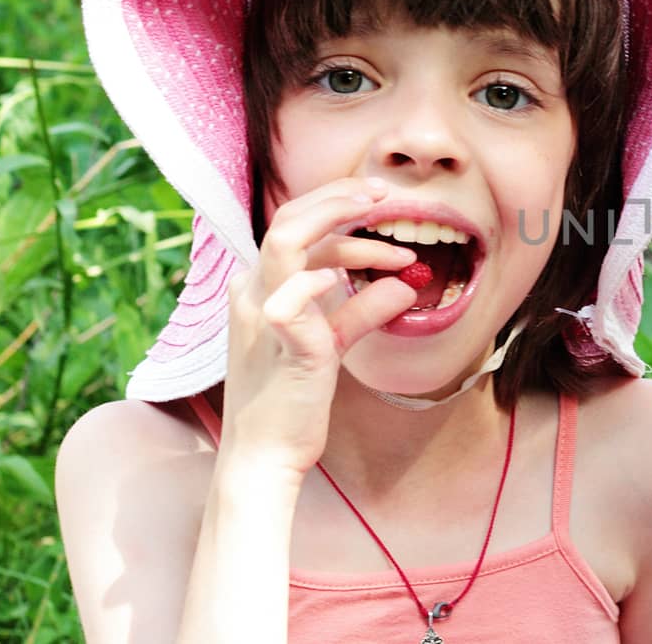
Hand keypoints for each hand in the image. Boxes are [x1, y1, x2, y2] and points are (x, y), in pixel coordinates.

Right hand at [221, 177, 416, 478]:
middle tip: (385, 195)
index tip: (380, 205)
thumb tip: (400, 286)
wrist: (265, 456)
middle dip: (339, 197)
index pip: (295, 227)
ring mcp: (261, 317)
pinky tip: (371, 287)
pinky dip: (325, 283)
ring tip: (389, 230)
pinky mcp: (281, 345)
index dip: (338, 208)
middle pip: (287, 218)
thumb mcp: (331, 344)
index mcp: (260, 290)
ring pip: (285, 241)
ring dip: (342, 225)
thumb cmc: (291, 401)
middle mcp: (251, 294)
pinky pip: (292, 298)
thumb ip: (359, 311)